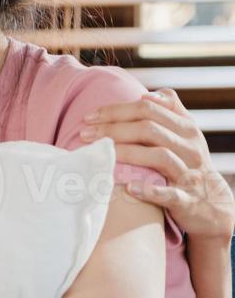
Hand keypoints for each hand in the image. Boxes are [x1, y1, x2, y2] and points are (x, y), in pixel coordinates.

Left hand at [83, 88, 234, 242]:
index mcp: (186, 128)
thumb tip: (145, 95)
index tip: (89, 117)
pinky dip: (149, 190)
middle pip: (149, 129)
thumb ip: (168, 109)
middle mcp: (190, 148)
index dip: (116, 110)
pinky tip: (128, 187)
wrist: (212, 203)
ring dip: (126, 153)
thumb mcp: (184, 133)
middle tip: (85, 134)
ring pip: (159, 156)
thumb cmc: (186, 161)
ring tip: (101, 153)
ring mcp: (190, 174)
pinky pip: (170, 194)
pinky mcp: (188, 200)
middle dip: (113, 129)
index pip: (148, 109)